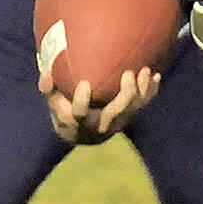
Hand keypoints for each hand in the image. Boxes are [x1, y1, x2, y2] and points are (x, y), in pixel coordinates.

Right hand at [40, 67, 159, 144]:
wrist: (83, 134)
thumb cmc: (64, 110)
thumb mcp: (53, 101)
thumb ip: (48, 88)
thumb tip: (46, 71)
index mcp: (79, 121)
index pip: (79, 113)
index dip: (82, 100)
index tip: (84, 83)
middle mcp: (100, 124)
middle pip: (116, 113)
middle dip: (125, 95)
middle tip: (128, 73)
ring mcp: (117, 122)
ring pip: (133, 110)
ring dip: (142, 91)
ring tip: (145, 70)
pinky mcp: (128, 117)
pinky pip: (142, 106)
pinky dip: (150, 91)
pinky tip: (156, 76)